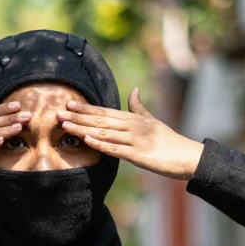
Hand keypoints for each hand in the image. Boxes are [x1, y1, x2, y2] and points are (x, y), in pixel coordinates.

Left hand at [56, 87, 204, 179]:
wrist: (186, 156)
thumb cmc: (168, 139)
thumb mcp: (152, 120)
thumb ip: (138, 107)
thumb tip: (133, 89)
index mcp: (133, 118)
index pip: (104, 111)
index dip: (86, 108)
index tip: (69, 103)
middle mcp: (132, 126)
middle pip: (100, 120)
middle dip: (78, 117)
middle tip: (58, 113)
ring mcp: (135, 140)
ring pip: (104, 133)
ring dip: (84, 129)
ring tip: (66, 126)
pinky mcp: (138, 155)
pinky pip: (116, 149)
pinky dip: (101, 144)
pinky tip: (87, 140)